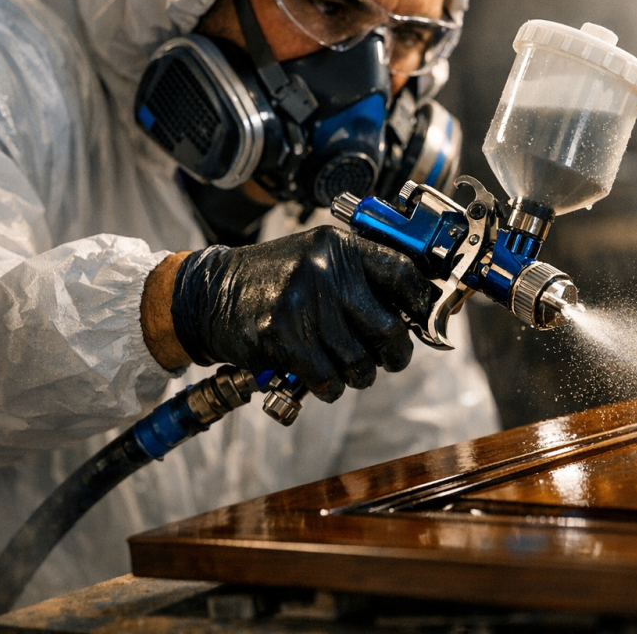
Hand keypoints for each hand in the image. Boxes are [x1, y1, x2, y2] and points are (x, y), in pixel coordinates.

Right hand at [169, 226, 431, 401]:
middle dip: (396, 354)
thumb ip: (361, 277)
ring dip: (359, 375)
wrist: (208, 294)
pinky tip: (323, 379)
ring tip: (349, 369)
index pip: (402, 272)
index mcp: (340, 247)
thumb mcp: (317, 259)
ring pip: (359, 362)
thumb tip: (415, 311)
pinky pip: (328, 379)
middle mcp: (325, 271)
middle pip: (388, 328)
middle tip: (391, 359)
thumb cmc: (274, 280)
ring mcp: (302, 305)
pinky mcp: (282, 338)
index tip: (428, 320)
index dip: (423, 302)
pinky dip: (331, 388)